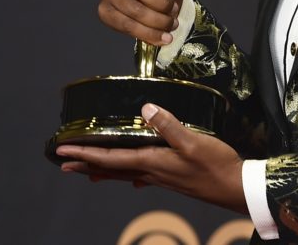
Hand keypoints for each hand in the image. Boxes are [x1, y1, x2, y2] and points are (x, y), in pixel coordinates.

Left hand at [56, 103, 246, 213]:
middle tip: (64, 162)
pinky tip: (133, 176)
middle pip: (111, 169)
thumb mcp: (193, 141)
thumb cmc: (215, 165)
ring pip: (124, 172)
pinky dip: (128, 172)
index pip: (109, 158)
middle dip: (86, 164)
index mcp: (151, 161)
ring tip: (87, 170)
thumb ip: (168, 125)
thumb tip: (144, 109)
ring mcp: (161, 177)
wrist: (235, 188)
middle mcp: (151, 171)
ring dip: (103, 169)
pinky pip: (140, 174)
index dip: (85, 153)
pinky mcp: (171, 177)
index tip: (62, 150)